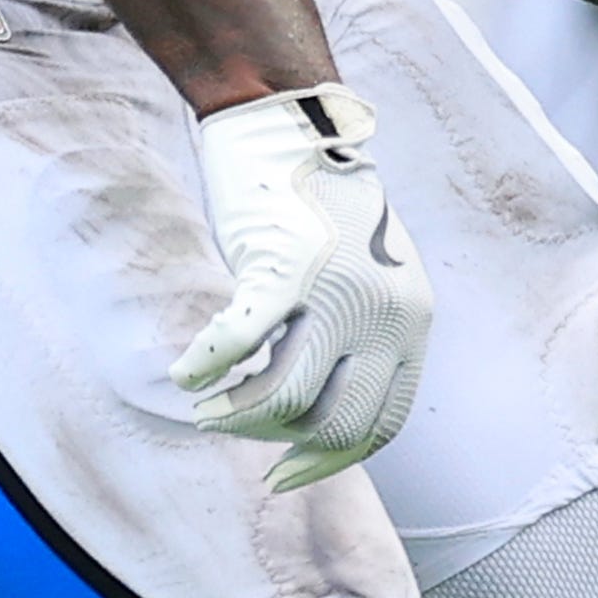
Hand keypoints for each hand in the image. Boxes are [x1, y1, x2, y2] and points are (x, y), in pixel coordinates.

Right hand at [170, 85, 432, 489]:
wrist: (290, 127)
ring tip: (206, 406)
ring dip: (235, 417)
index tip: (286, 471)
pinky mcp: (285, 269)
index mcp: (411, 322)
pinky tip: (186, 373)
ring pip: (284, 399)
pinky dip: (205, 369)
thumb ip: (356, 340)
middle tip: (234, 432)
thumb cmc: (317, 209)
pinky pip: (239, 346)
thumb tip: (313, 415)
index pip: (381, 422)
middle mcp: (386, 314)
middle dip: (278, 446)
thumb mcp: (365, 280)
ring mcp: (339, 293)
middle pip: (337, 425)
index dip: (330, 458)